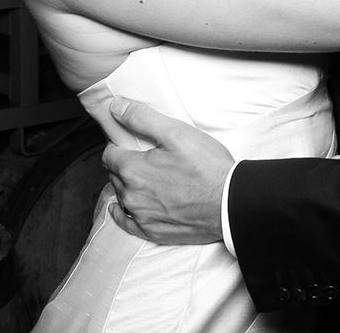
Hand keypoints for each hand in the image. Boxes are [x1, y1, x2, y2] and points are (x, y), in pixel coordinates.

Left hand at [101, 98, 232, 244]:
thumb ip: (141, 118)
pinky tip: (123, 208)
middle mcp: (131, 196)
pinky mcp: (152, 232)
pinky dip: (123, 213)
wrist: (229, 203)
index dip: (119, 146)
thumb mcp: (176, 132)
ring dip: (127, 186)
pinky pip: (126, 223)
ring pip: (121, 197)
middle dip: (124, 165)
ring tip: (144, 178)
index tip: (130, 144)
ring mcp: (141, 216)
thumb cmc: (207, 167)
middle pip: (114, 175)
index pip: (109, 154)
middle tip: (143, 158)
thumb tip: (116, 107)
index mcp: (133, 170)